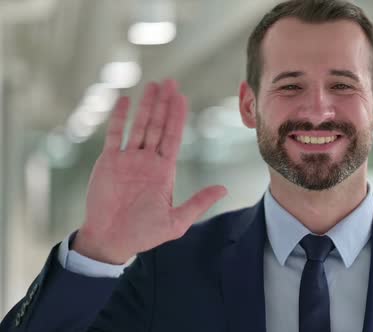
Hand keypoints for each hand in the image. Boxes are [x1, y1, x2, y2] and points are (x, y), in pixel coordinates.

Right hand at [72, 80, 226, 263]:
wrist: (112, 240)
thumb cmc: (144, 234)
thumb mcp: (177, 221)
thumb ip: (198, 202)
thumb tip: (224, 189)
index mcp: (164, 171)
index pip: (173, 137)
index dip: (178, 117)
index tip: (182, 97)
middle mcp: (147, 161)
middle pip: (158, 126)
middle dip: (164, 104)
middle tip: (170, 82)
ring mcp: (128, 159)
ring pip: (139, 125)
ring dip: (146, 106)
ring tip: (153, 85)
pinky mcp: (109, 162)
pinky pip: (115, 135)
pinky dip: (119, 118)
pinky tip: (126, 101)